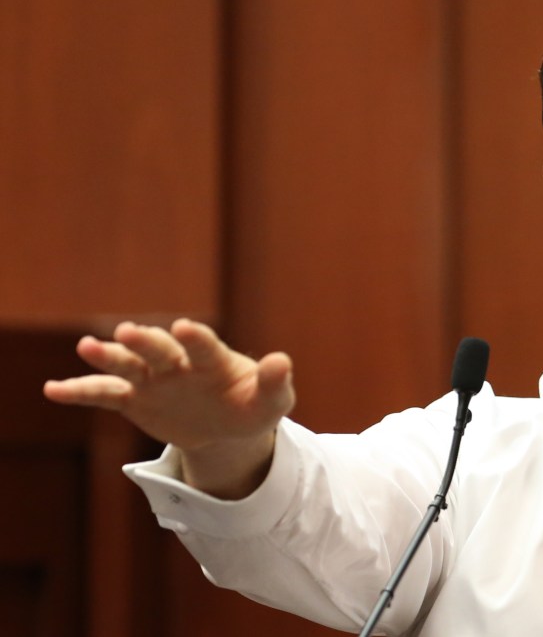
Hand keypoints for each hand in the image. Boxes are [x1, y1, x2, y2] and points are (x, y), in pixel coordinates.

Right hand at [43, 319, 294, 496]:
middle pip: (160, 350)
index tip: (185, 327)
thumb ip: (275, 382)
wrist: (228, 424)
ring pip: (128, 365)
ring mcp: (155, 380)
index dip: (196, 338)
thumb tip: (281, 361)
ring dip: (109, 357)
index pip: (205, 346)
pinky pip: (105, 394)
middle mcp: (179, 364)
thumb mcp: (271, 401)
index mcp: (214, 361)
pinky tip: (53, 389)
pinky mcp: (135, 400)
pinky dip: (81, 391)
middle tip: (128, 332)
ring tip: (87, 347)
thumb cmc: (253, 406)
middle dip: (146, 342)